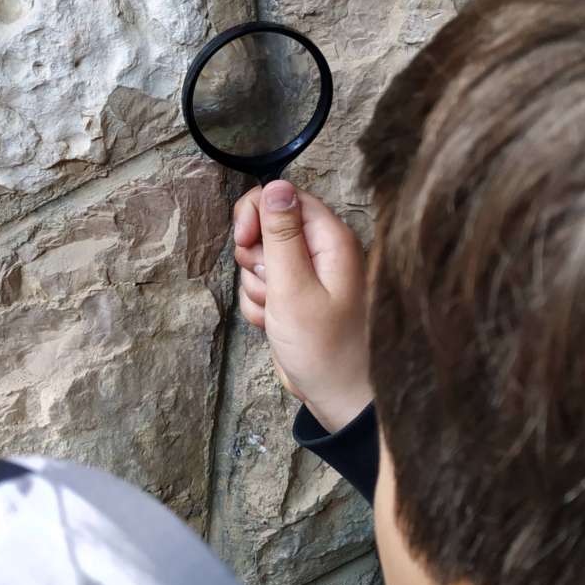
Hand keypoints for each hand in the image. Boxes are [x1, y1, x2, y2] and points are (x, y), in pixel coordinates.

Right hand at [233, 179, 371, 432]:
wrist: (340, 400)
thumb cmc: (326, 350)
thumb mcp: (293, 288)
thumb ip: (281, 234)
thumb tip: (275, 184)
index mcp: (331, 240)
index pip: (285, 196)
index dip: (257, 214)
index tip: (244, 241)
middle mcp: (322, 252)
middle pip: (267, 229)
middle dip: (256, 259)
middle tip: (270, 286)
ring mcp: (308, 277)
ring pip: (260, 262)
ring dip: (257, 288)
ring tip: (278, 315)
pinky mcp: (296, 299)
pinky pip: (263, 289)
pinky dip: (261, 307)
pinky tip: (275, 327)